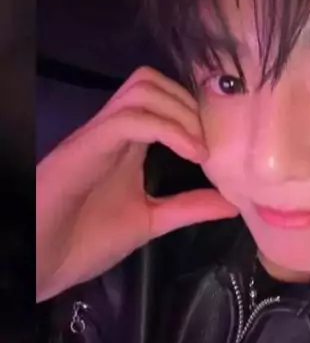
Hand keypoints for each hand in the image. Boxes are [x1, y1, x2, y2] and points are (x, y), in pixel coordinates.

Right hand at [36, 66, 238, 300]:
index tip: (221, 141)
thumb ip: (187, 207)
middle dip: (188, 103)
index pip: (160, 97)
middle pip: (151, 80)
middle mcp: (113, 131)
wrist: (44, 262)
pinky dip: (168, 128)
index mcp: (127, 144)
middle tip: (212, 142)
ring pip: (141, 88)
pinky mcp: (86, 147)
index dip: (193, 109)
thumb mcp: (150, 221)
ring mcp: (99, 135)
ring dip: (179, 111)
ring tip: (200, 149)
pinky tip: (190, 152)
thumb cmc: (85, 240)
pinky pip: (129, 118)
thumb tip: (232, 201)